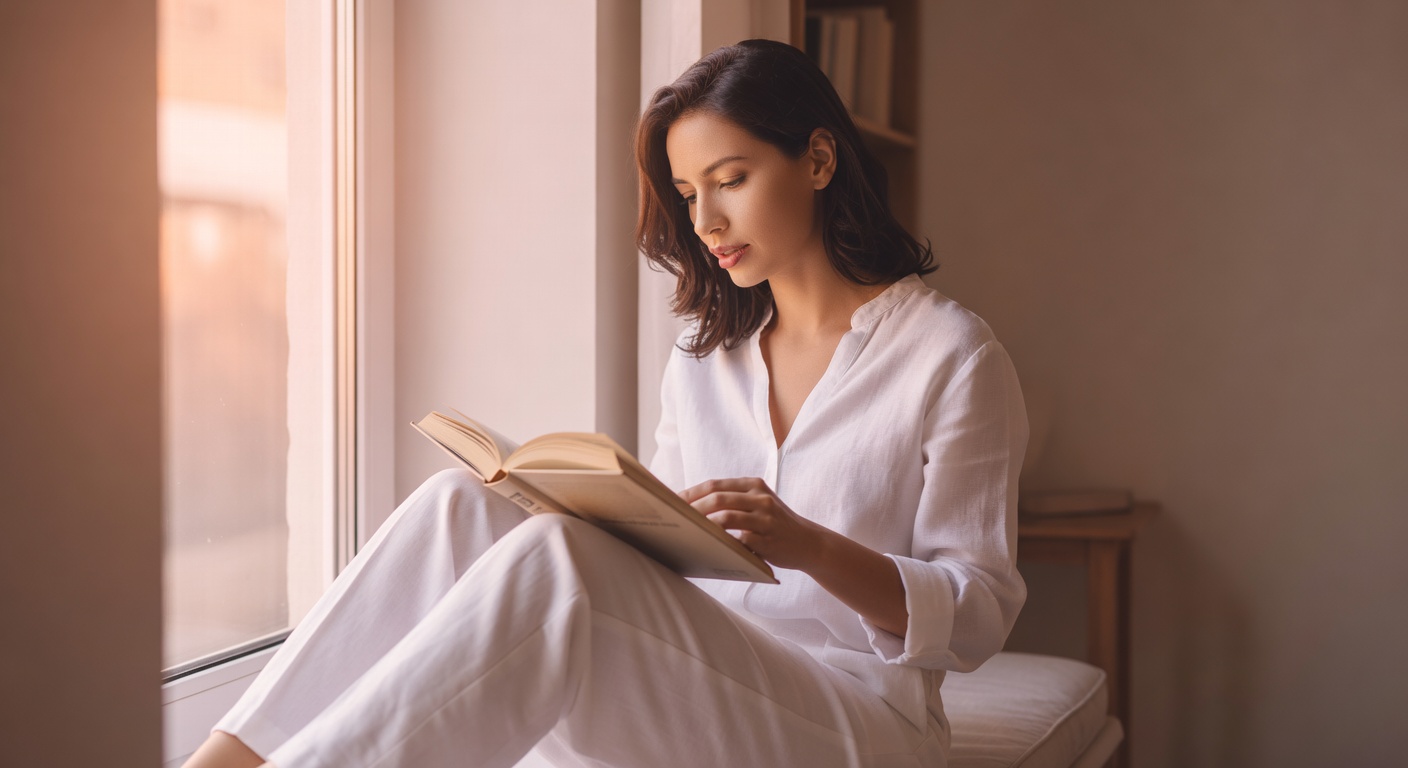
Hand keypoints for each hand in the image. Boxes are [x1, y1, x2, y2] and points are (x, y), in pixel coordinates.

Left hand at [680, 477, 828, 570]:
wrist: (808, 542)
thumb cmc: (775, 524)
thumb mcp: (759, 503)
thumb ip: (733, 501)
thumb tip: (693, 507)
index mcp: (754, 485)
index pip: (714, 485)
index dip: (690, 492)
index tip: (671, 501)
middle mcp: (760, 497)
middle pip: (717, 497)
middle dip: (692, 507)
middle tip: (673, 517)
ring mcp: (765, 517)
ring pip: (726, 516)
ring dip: (702, 524)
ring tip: (686, 531)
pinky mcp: (767, 538)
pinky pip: (738, 538)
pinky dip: (720, 541)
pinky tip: (707, 546)